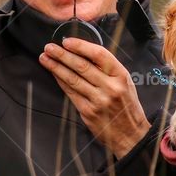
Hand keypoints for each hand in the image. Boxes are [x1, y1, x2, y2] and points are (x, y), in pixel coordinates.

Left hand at [39, 37, 150, 158]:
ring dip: (56, 67)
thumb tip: (82, 53)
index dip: (80, 46)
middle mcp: (110, 87)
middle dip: (62, 54)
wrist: (131, 134)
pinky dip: (61, 81)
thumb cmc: (126, 105)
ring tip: (45, 58)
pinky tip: (54, 74)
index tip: (66, 41)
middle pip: (82, 66)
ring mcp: (98, 100)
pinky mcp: (88, 112)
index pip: (99, 54)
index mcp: (120, 75)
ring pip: (72, 79)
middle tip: (49, 47)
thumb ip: (107, 69)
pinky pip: (70, 92)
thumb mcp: (125, 82)